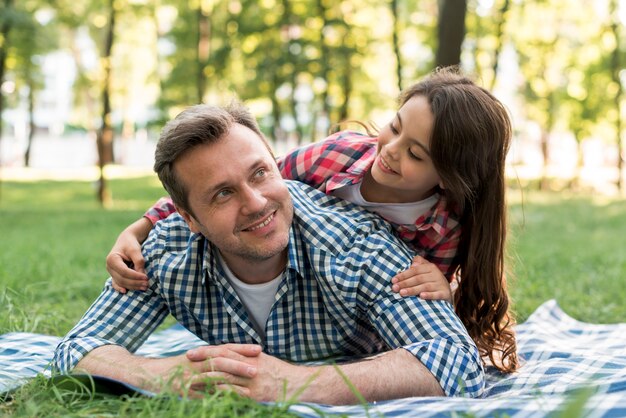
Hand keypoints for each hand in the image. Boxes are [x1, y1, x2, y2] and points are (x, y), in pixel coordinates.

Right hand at [106, 218, 151, 292]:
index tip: (146, 277)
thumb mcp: (135, 250)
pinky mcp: (114, 274)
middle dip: (135, 283)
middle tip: (147, 284)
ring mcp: (111, 271)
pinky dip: (121, 288)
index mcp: (112, 259)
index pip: (124, 271)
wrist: (126, 240)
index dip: (135, 276)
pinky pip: (116, 283)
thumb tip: (142, 275)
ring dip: (132, 286)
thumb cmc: (131, 244)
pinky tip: (126, 291)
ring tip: (144, 287)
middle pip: (122, 279)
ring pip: (121, 282)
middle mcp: (109, 266)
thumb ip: (139, 261)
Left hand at [186, 345, 300, 401]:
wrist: (296, 382)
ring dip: (206, 379)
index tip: (192, 351)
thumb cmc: (278, 371)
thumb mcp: (262, 360)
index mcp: (250, 356)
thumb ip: (245, 357)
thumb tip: (229, 354)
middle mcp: (248, 366)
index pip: (224, 350)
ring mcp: (250, 381)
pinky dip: (220, 394)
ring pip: (224, 378)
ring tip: (191, 381)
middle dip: (202, 361)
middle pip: (221, 361)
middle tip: (186, 360)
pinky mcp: (254, 395)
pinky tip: (207, 395)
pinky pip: (234, 394)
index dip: (207, 350)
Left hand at [391, 255, 452, 303]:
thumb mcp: (426, 270)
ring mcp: (441, 284)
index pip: (415, 270)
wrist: (446, 292)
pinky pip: (437, 294)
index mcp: (430, 267)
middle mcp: (437, 274)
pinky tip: (421, 296)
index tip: (393, 280)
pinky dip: (429, 295)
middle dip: (405, 283)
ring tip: (402, 293)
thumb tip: (413, 264)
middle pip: (418, 278)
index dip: (403, 275)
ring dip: (413, 290)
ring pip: (425, 286)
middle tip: (394, 288)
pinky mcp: (445, 294)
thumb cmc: (431, 280)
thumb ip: (418, 264)